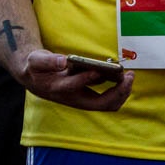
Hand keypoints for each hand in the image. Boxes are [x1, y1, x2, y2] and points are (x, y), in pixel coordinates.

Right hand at [14, 49, 133, 111]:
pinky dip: (119, 90)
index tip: (97, 70)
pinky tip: (122, 76)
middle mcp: (73, 98)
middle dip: (118, 92)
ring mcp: (83, 100)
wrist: (35, 79)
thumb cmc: (36, 68)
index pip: (73, 86)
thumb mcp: (36, 61)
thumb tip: (63, 60)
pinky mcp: (89, 96)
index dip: (86, 79)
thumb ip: (48, 61)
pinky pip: (109, 99)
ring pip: (108, 104)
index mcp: (58, 88)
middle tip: (129, 75)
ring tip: (129, 75)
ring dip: (122, 92)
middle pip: (101, 104)